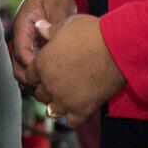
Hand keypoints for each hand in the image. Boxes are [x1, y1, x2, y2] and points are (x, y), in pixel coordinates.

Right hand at [10, 0, 74, 89]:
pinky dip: (38, 77)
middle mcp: (21, 36)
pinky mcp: (35, 48)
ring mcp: (27, 43)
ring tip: (47, 90)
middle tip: (43, 88)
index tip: (43, 73)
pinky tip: (50, 84)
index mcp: (22, 25)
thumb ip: (55, 21)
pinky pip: (32, 66)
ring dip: (32, 80)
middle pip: (17, 63)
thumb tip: (54, 38)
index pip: (20, 49)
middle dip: (28, 77)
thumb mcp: (57, 4)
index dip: (30, 64)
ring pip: (22, 68)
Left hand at [28, 13, 123, 127]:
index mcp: (42, 63)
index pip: (30, 76)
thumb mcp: (67, 24)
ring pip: (51, 110)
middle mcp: (50, 84)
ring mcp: (65, 99)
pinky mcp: (82, 110)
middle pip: (40, 94)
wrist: (117, 48)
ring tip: (66, 99)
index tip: (46, 72)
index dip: (38, 74)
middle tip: (58, 84)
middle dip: (47, 89)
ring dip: (57, 105)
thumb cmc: (92, 32)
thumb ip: (49, 30)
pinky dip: (73, 118)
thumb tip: (38, 27)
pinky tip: (78, 110)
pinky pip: (71, 122)